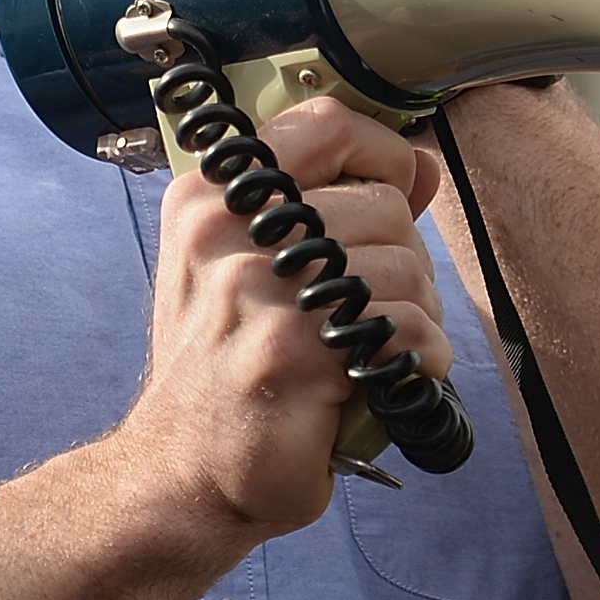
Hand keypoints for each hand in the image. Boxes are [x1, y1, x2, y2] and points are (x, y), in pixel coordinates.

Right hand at [121, 98, 454, 537]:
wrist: (178, 474)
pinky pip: (405, 328)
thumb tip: (422, 166)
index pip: (326, 125)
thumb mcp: (247, 270)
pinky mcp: (295, 354)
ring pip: (405, 268)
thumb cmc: (221, 369)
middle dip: (406, 262)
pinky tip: (391, 378)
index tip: (393, 193)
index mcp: (208, 199)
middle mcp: (223, 234)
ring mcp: (257, 294)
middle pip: (384, 204)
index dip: (385, 154)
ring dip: (417, 316)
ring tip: (377, 348)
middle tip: (375, 310)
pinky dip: (421, 357)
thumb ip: (328, 206)